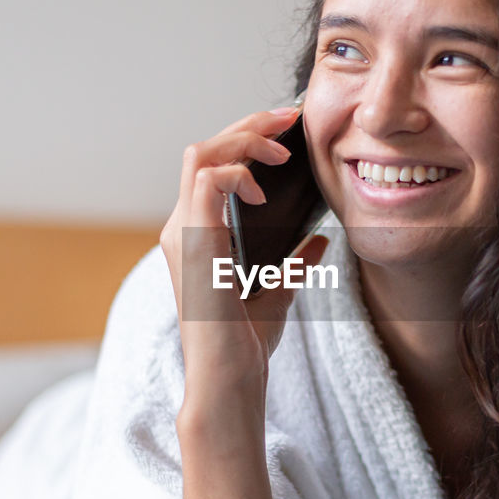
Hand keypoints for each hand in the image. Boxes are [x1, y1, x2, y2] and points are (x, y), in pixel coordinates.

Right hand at [159, 107, 329, 419]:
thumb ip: (294, 262)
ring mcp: (181, 232)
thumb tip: (318, 239)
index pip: (212, 163)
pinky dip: (239, 173)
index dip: (248, 138)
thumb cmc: (245, 344)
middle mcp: (181, 226)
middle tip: (290, 119)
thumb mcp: (279, 291)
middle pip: (205, 147)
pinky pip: (208, 181)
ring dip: (245, 140)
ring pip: (202, 153)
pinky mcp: (193, 242)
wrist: (230, 379)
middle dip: (249, 125)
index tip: (289, 132)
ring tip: (281, 151)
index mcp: (196, 233)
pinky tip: (266, 190)